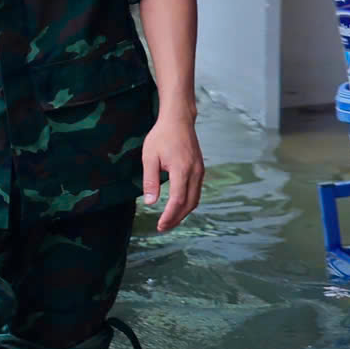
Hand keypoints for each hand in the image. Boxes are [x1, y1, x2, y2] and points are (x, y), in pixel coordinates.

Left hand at [138, 111, 202, 231]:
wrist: (179, 120)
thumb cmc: (161, 136)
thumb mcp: (149, 157)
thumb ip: (150, 180)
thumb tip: (150, 203)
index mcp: (182, 169)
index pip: (178, 200)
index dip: (170, 215)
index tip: (160, 225)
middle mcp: (195, 172)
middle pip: (189, 203)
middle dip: (177, 218)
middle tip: (163, 228)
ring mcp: (200, 171)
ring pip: (195, 199)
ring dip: (183, 213)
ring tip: (169, 221)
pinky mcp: (200, 169)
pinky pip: (196, 191)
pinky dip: (188, 203)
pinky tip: (177, 207)